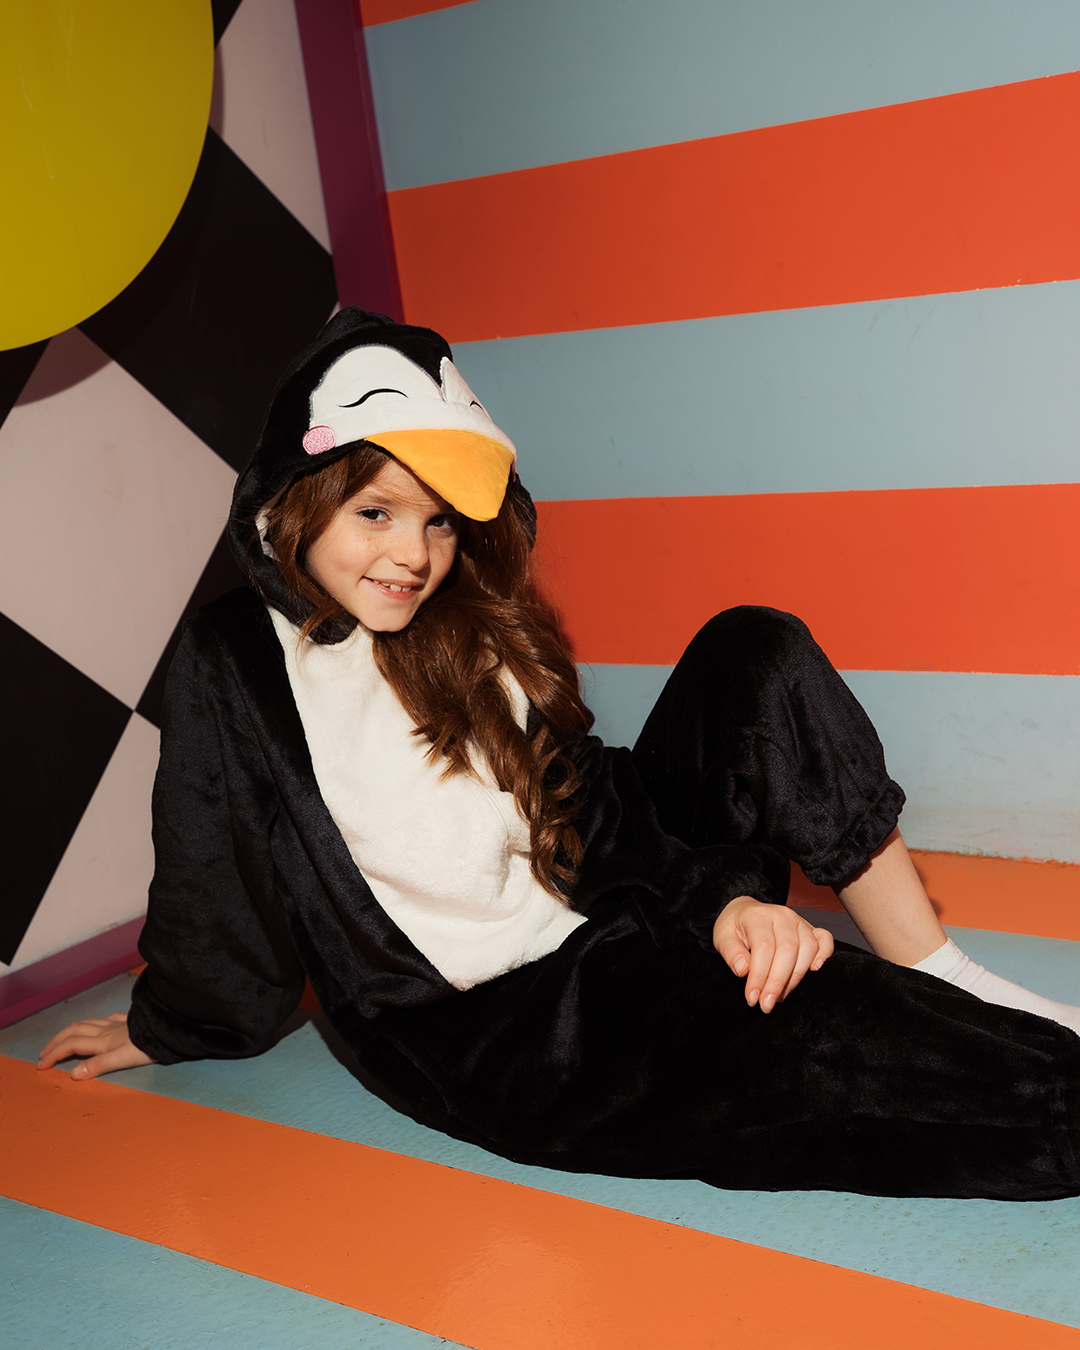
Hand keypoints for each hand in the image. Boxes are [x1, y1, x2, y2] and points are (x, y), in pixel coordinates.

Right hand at [37, 1012, 152, 1079]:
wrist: (168, 1029)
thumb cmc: (149, 1046)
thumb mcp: (123, 1059)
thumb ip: (98, 1065)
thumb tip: (74, 1074)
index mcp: (102, 1041)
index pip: (71, 1046)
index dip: (54, 1055)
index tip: (41, 1066)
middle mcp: (106, 1030)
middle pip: (73, 1031)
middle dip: (56, 1042)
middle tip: (44, 1054)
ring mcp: (117, 1024)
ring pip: (87, 1023)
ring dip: (70, 1031)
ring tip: (62, 1039)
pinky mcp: (128, 1021)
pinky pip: (106, 1019)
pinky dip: (94, 1023)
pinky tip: (97, 1024)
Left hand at [713, 896, 833, 1012]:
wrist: (744, 913)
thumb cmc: (733, 928)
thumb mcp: (722, 938)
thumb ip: (731, 953)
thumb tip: (743, 970)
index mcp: (758, 916)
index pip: (763, 947)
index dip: (759, 976)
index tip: (752, 998)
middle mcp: (782, 915)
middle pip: (787, 950)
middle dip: (777, 982)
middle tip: (766, 1004)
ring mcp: (798, 921)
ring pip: (808, 948)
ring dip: (796, 977)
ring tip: (780, 995)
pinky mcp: (810, 928)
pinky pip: (825, 939)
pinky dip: (824, 954)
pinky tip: (814, 970)